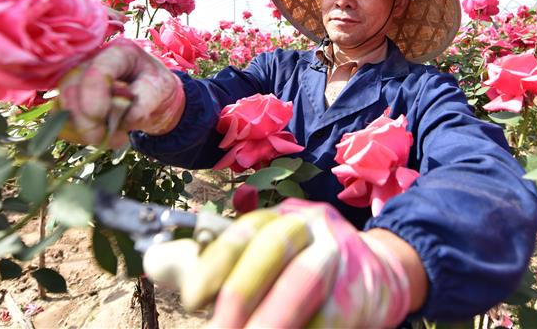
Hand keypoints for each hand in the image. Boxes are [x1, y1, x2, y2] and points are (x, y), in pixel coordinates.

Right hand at [56, 38, 184, 147]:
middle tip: (107, 138)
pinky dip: (76, 135)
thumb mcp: (163, 88)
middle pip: (71, 88)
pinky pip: (60, 120)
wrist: (151, 96)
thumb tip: (126, 118)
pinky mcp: (69, 99)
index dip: (93, 96)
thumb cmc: (156, 86)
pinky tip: (99, 137)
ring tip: (112, 137)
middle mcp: (92, 61)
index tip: (100, 118)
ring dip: (82, 130)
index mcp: (119, 53)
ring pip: (62, 106)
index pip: (97, 70)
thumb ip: (147, 99)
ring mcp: (77, 79)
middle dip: (85, 121)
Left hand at [142, 199, 411, 328]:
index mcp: (281, 217)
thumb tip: (154, 261)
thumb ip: (208, 262)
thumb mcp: (259, 255)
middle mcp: (312, 228)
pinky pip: (326, 319)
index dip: (216, 260)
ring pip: (302, 285)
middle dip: (242, 291)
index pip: (245, 230)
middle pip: (274, 249)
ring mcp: (340, 259)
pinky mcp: (363, 295)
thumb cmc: (302, 266)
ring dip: (272, 319)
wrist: (382, 273)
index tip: (192, 297)